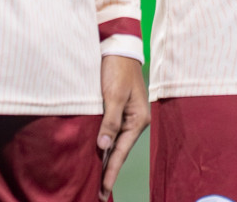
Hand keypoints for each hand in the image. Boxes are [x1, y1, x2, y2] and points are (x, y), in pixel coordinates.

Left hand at [97, 55, 147, 200]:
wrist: (119, 48)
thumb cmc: (117, 69)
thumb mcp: (113, 95)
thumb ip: (109, 121)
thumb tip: (104, 146)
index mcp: (138, 119)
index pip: (121, 152)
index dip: (111, 171)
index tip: (104, 190)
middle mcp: (136, 121)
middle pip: (120, 151)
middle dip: (110, 171)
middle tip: (100, 193)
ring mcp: (129, 116)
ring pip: (117, 143)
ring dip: (107, 160)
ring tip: (98, 180)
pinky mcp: (121, 111)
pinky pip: (114, 134)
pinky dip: (107, 146)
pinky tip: (100, 155)